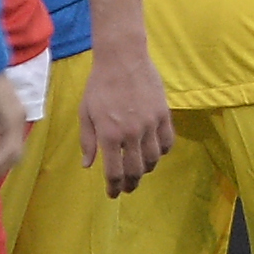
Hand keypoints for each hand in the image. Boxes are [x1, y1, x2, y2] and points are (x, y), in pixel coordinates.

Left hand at [76, 37, 175, 196]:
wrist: (123, 59)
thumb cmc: (99, 86)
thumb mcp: (85, 113)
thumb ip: (88, 141)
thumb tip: (88, 165)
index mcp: (108, 134)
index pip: (114, 171)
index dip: (114, 187)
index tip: (113, 194)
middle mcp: (131, 133)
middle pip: (135, 170)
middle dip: (131, 184)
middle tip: (127, 189)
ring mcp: (150, 124)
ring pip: (153, 159)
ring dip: (146, 170)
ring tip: (140, 172)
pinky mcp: (163, 115)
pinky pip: (167, 142)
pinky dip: (161, 153)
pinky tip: (154, 153)